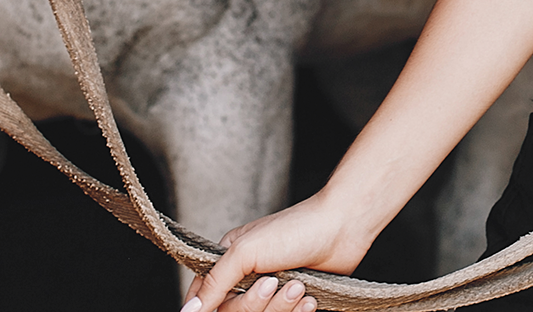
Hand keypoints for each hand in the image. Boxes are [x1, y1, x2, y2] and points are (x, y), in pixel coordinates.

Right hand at [182, 193, 369, 311]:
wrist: (343, 228)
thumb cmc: (295, 229)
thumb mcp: (247, 252)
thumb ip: (216, 281)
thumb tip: (189, 310)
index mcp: (230, 258)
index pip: (206, 294)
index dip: (208, 306)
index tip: (225, 307)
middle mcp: (247, 274)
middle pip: (235, 311)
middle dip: (258, 304)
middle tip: (274, 283)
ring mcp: (271, 287)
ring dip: (281, 307)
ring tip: (299, 287)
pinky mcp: (293, 298)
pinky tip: (308, 298)